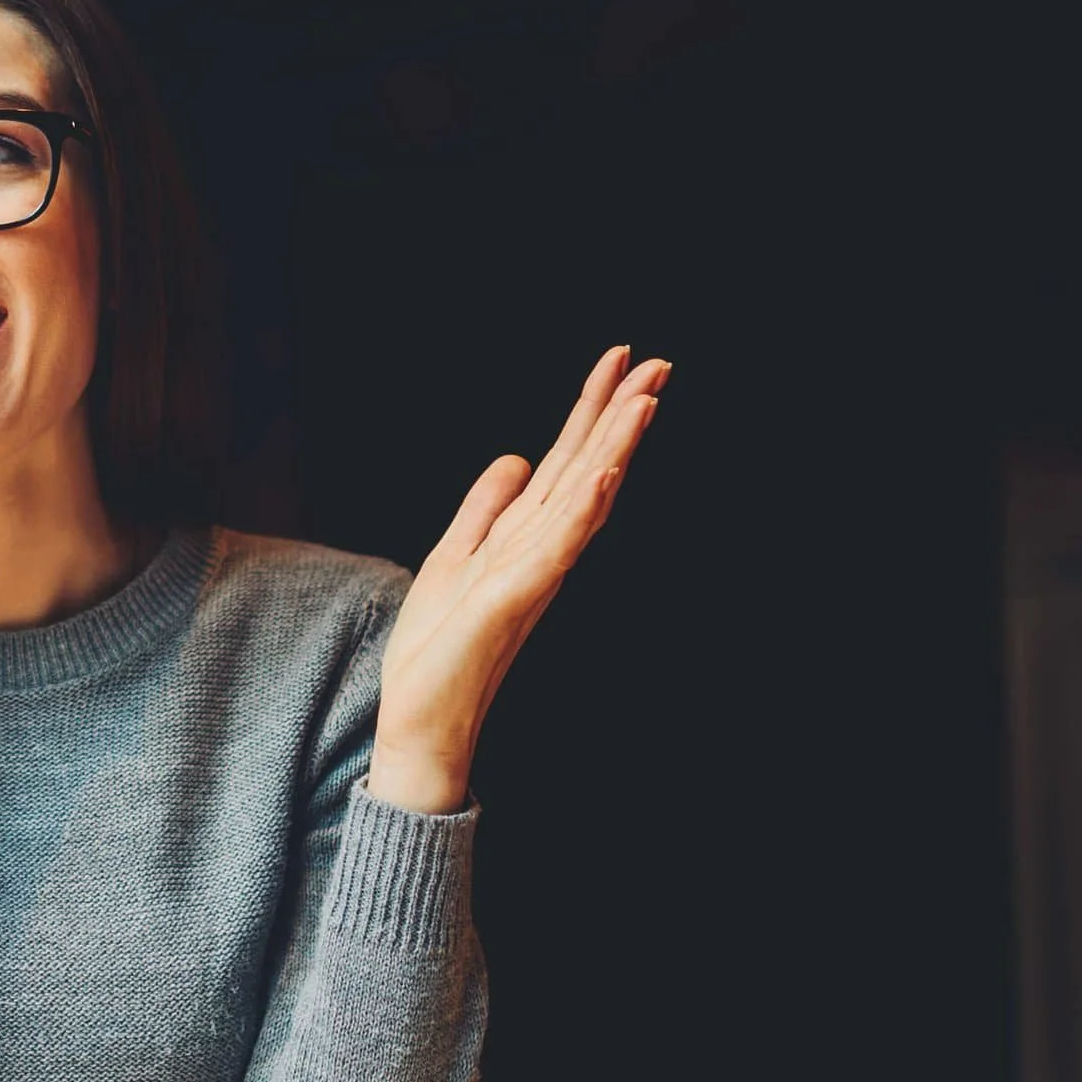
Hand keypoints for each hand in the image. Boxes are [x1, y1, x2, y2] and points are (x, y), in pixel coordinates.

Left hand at [365, 346, 669, 813]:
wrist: (421, 722)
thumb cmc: (437, 652)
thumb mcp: (453, 558)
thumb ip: (485, 510)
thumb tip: (516, 458)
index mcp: (525, 537)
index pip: (566, 463)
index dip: (592, 411)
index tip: (620, 359)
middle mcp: (539, 551)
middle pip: (587, 470)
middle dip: (619, 417)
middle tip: (660, 362)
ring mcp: (532, 574)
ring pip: (582, 498)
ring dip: (614, 449)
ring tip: (645, 400)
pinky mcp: (514, 599)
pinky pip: (555, 547)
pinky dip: (582, 508)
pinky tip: (603, 473)